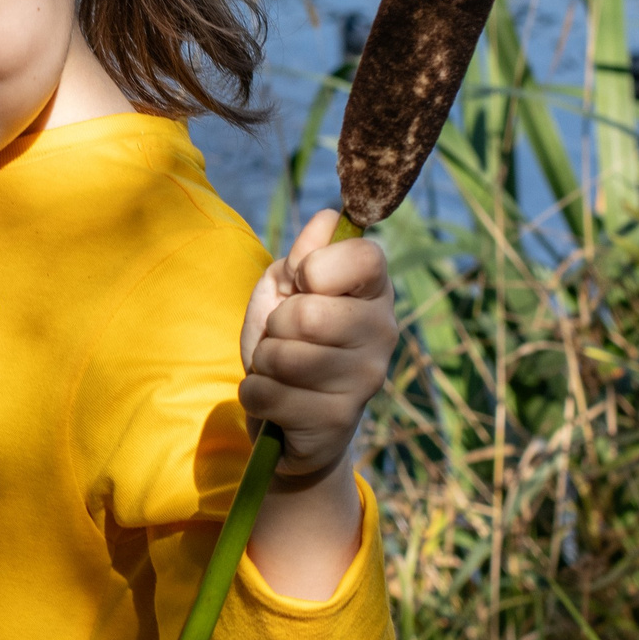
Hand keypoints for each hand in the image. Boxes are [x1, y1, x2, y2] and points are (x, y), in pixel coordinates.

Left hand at [238, 208, 394, 479]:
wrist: (291, 418)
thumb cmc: (290, 342)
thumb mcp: (285, 290)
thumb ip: (301, 256)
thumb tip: (326, 219)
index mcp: (374, 291)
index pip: (365, 255)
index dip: (316, 266)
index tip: (305, 282)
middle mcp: (383, 333)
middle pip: (308, 313)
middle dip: (276, 324)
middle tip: (285, 337)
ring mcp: (366, 380)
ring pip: (283, 356)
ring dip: (263, 361)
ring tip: (279, 368)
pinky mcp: (339, 420)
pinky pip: (267, 394)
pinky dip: (255, 394)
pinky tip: (276, 400)